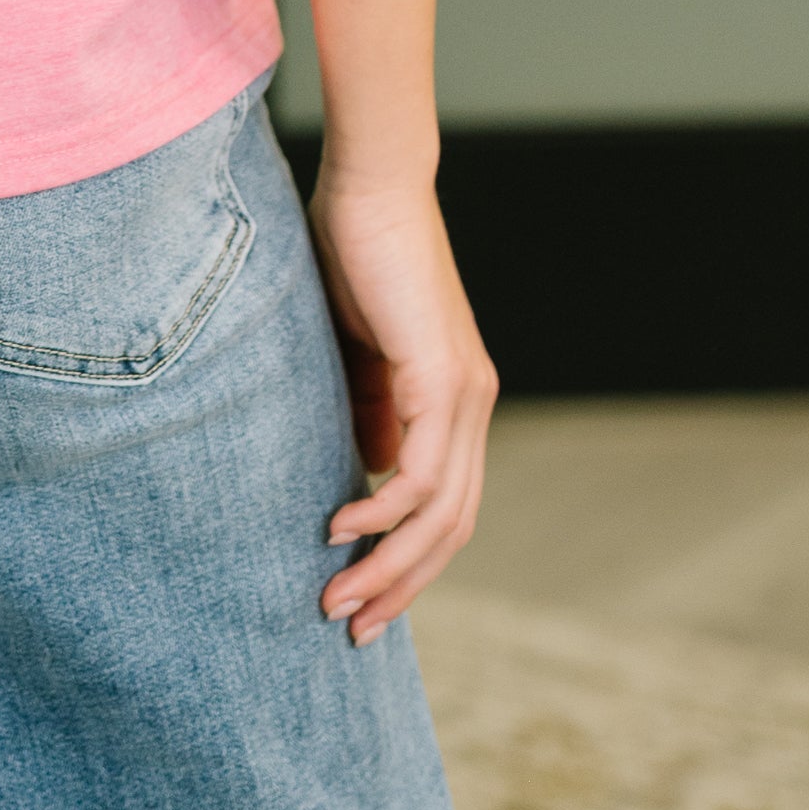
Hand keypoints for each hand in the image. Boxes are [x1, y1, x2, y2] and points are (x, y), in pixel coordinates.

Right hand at [306, 170, 495, 642]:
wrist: (371, 182)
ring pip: (441, 514)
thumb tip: (366, 472)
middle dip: (401, 586)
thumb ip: (364, 407)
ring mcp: (462, 393)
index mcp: (453, 400)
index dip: (406, 561)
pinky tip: (340, 526)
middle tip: (350, 627)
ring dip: (389, 566)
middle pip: (451, 528)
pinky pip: (421, 473)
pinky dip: (382, 512)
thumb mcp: (352, 350)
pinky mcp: (441, 376)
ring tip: (337, 596)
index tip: (359, 599)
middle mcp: (470, 404)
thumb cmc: (352, 250)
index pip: (445, 508)